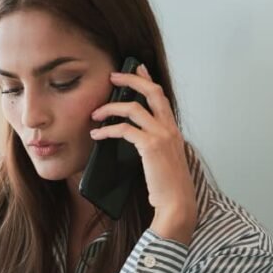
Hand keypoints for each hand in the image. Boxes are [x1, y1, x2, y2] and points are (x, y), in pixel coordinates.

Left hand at [89, 64, 197, 243]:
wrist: (177, 204)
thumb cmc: (168, 187)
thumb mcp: (164, 160)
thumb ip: (154, 145)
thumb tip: (133, 137)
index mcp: (173, 130)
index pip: (161, 97)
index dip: (148, 79)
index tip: (138, 68)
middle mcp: (170, 128)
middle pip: (151, 92)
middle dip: (131, 79)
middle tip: (112, 76)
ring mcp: (162, 136)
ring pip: (133, 108)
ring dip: (110, 107)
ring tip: (95, 113)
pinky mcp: (150, 146)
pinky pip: (124, 129)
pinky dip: (108, 130)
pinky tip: (97, 134)